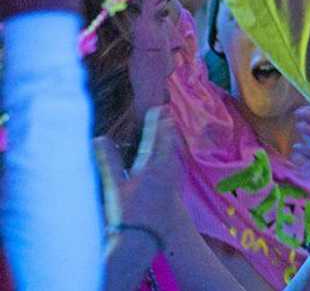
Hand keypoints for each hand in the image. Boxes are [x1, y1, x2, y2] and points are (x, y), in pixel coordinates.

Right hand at [95, 107, 182, 239]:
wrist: (142, 241)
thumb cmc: (128, 213)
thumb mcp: (115, 186)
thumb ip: (108, 161)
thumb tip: (100, 138)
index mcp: (154, 166)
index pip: (156, 138)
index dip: (156, 122)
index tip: (159, 108)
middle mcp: (167, 172)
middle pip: (168, 144)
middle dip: (165, 129)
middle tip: (167, 114)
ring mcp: (171, 184)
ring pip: (171, 156)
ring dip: (168, 142)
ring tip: (168, 131)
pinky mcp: (171, 195)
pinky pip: (171, 168)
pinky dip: (168, 157)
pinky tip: (166, 160)